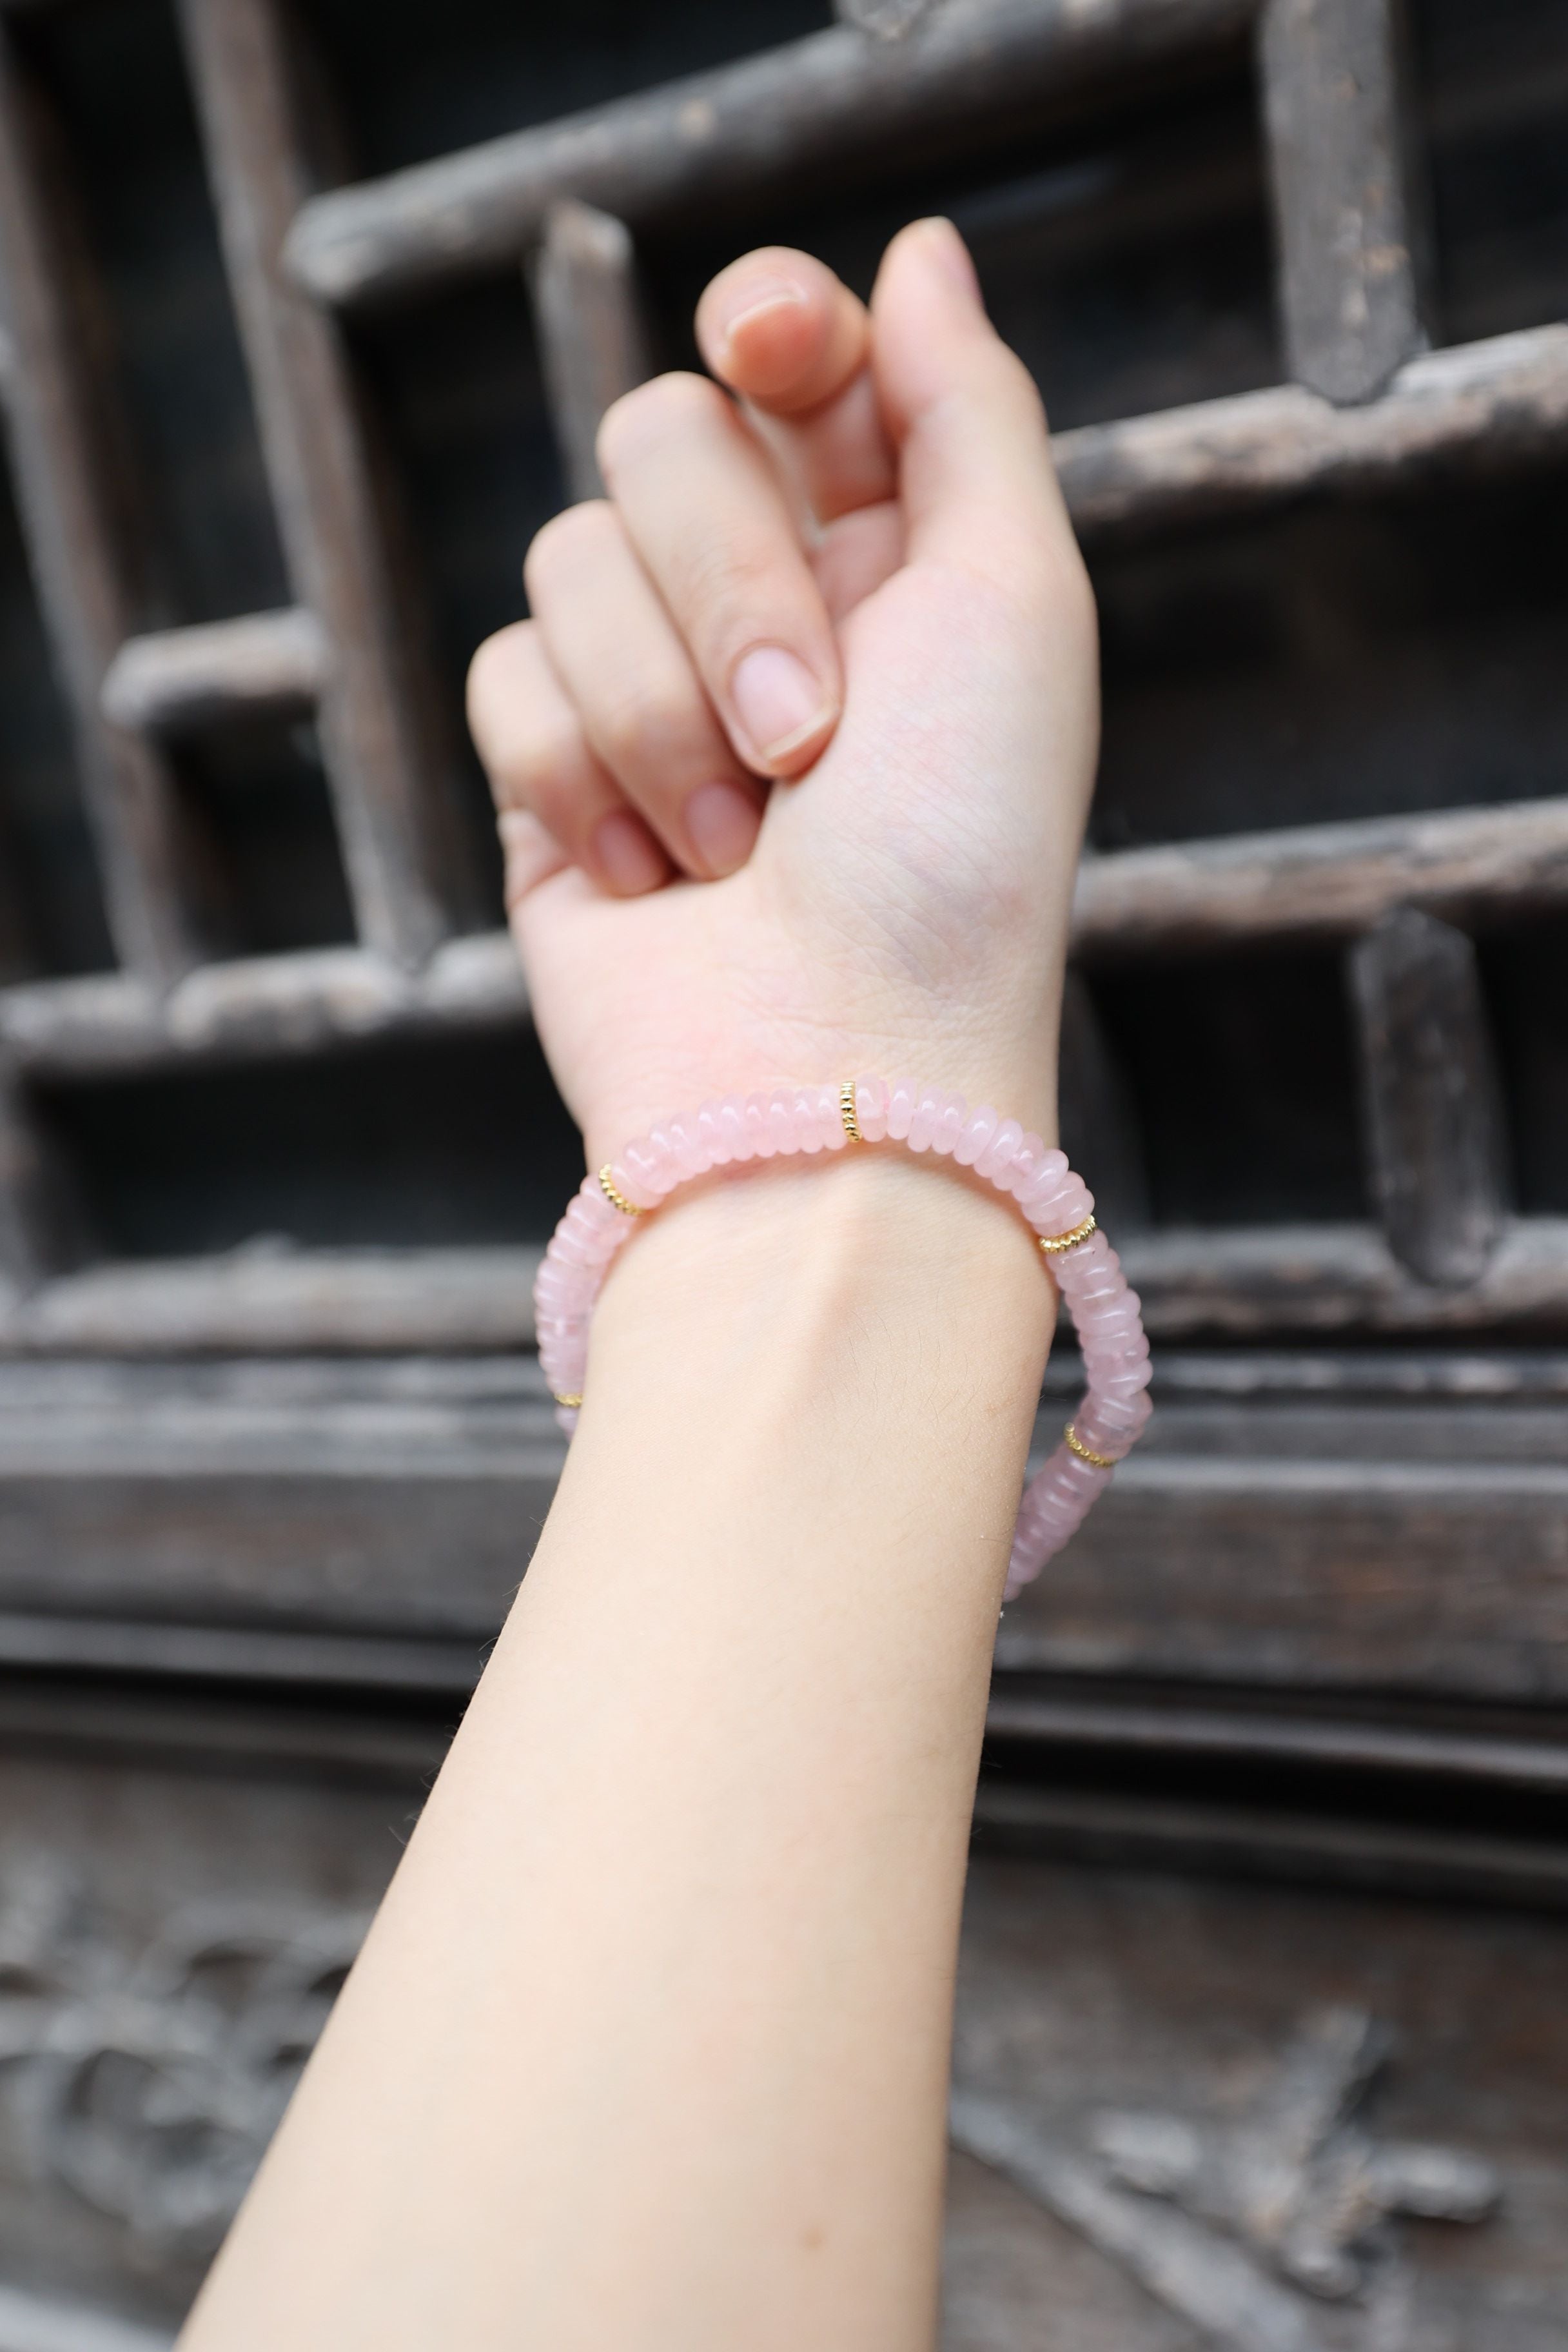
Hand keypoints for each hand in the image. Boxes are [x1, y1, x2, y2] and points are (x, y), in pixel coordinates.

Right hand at [467, 217, 1097, 1168]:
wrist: (833, 1068)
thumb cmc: (956, 857)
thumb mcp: (1014, 606)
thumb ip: (966, 410)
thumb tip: (917, 250)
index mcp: (891, 547)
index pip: (789, 353)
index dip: (771, 326)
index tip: (777, 354)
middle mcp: (763, 602)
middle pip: (661, 438)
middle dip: (731, 590)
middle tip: (809, 742)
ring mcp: (648, 688)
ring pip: (567, 556)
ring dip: (664, 711)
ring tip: (743, 843)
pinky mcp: (549, 776)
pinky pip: (503, 675)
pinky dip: (583, 780)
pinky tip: (662, 883)